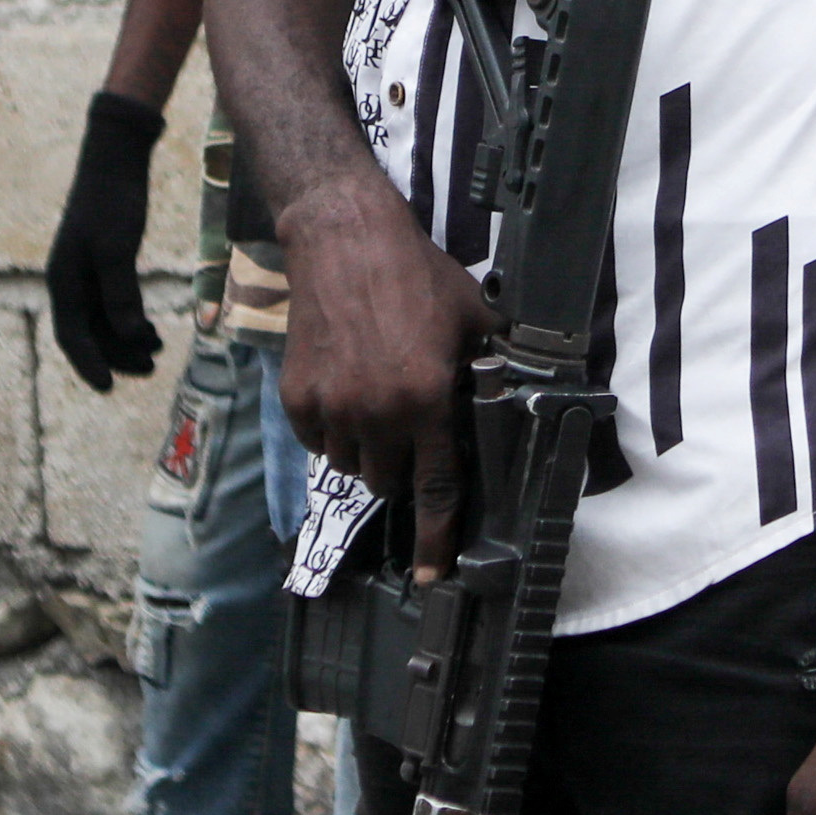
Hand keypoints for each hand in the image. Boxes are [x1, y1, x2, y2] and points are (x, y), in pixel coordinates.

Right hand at [44, 91, 165, 388]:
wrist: (116, 160)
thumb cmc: (112, 201)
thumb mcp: (116, 248)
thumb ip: (120, 293)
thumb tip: (128, 335)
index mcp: (63, 280)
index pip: (72, 335)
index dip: (89, 364)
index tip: (108, 388)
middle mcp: (70, 281)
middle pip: (90, 334)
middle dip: (117, 355)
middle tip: (151, 369)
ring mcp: (87, 273)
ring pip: (104, 321)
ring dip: (127, 340)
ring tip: (159, 351)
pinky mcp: (105, 263)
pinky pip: (114, 304)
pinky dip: (132, 321)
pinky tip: (154, 330)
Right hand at [277, 183, 492, 570]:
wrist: (344, 240)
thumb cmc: (416, 276)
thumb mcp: (474, 318)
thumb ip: (493, 367)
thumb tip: (519, 399)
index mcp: (426, 399)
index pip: (435, 487)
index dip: (434, 537)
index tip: (430, 575)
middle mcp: (376, 412)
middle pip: (389, 481)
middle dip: (403, 466)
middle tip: (409, 427)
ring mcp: (331, 406)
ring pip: (349, 465)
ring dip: (365, 449)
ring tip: (375, 403)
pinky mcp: (296, 396)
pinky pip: (316, 440)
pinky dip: (330, 429)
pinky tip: (344, 389)